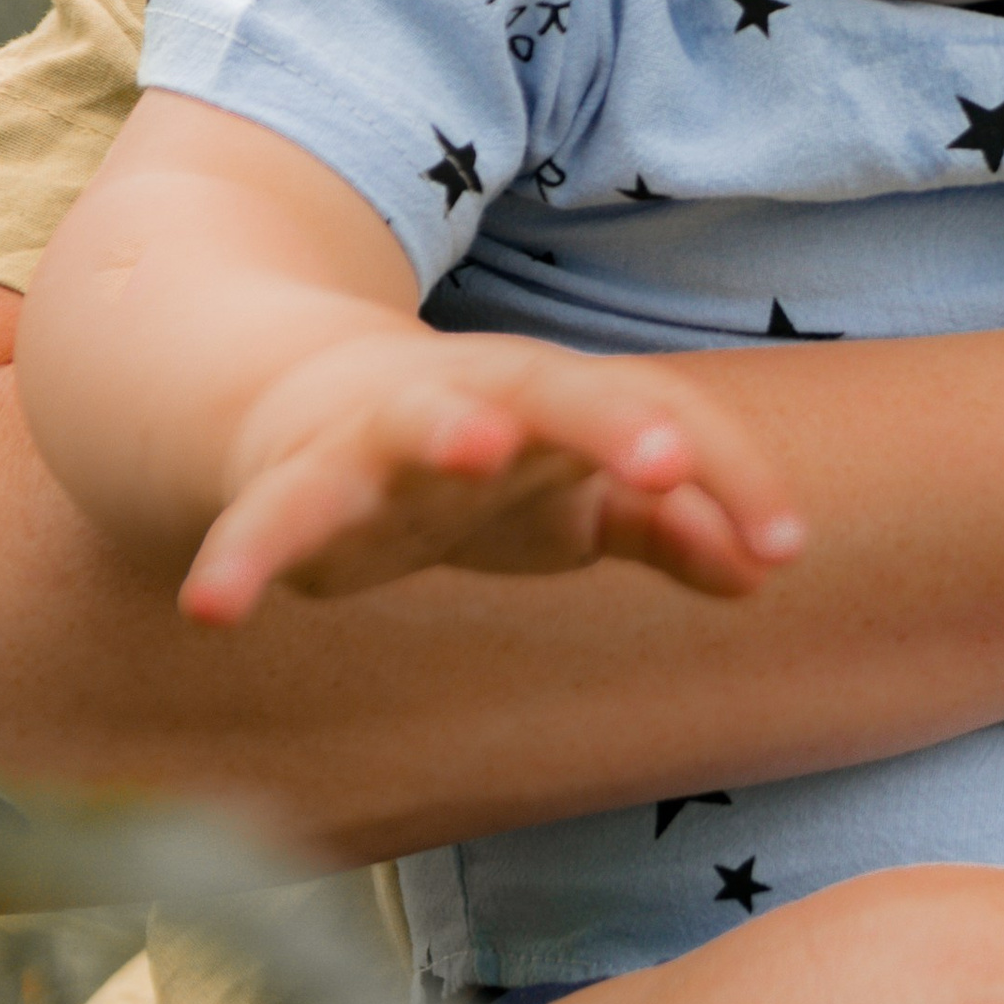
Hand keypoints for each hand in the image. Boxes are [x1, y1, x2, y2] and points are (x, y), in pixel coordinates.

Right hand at [184, 325, 802, 622]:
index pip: (662, 425)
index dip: (729, 478)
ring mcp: (379, 435)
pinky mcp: (291, 482)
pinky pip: (269, 521)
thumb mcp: (570, 496)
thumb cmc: (464, 459)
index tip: (788, 545)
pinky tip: (215, 611)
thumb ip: (664, 528)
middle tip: (661, 458)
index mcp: (559, 405)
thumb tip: (766, 569)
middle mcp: (478, 401)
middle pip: (555, 392)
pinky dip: (243, 558)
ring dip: (449, 432)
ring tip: (479, 449)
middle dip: (609, 420)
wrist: (286, 401)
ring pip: (416, 423)